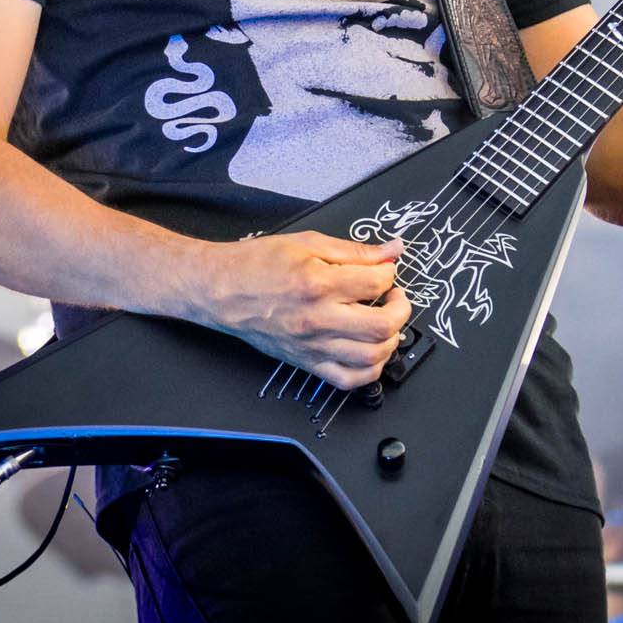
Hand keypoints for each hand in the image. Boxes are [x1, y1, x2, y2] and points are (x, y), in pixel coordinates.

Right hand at [188, 230, 412, 388]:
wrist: (222, 290)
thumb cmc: (258, 264)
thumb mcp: (308, 242)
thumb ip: (355, 250)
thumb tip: (393, 250)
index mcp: (319, 283)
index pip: (376, 283)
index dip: (389, 272)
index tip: (386, 268)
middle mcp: (318, 319)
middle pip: (382, 326)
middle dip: (401, 308)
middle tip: (394, 296)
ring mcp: (313, 346)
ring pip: (371, 358)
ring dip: (391, 339)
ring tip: (385, 322)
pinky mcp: (306, 363)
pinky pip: (347, 380)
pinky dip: (370, 370)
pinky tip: (371, 351)